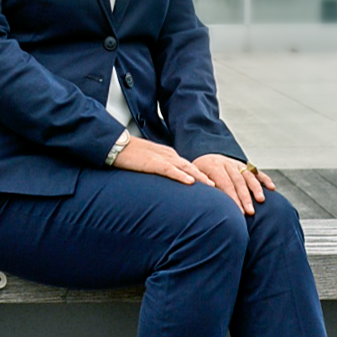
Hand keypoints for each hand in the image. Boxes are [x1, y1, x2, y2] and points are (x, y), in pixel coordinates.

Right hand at [112, 136, 272, 213]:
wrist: (115, 145)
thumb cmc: (130, 156)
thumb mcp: (150, 164)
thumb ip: (162, 172)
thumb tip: (172, 185)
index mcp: (169, 156)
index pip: (192, 168)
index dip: (205, 178)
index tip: (218, 189)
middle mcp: (170, 156)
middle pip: (194, 168)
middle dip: (209, 180)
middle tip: (221, 191)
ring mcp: (161, 158)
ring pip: (186, 169)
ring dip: (201, 179)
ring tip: (214, 188)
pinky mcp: (152, 162)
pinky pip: (169, 169)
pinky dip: (181, 175)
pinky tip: (190, 182)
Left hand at [191, 151, 273, 214]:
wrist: (201, 162)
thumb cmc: (197, 176)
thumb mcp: (195, 178)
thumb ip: (202, 184)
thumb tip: (209, 192)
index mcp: (213, 165)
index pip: (225, 183)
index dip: (232, 198)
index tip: (238, 212)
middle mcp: (226, 162)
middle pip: (238, 181)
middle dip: (245, 197)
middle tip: (250, 212)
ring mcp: (235, 163)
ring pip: (248, 176)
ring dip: (256, 188)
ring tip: (261, 201)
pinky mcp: (243, 165)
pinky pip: (255, 172)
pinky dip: (264, 179)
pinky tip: (272, 188)